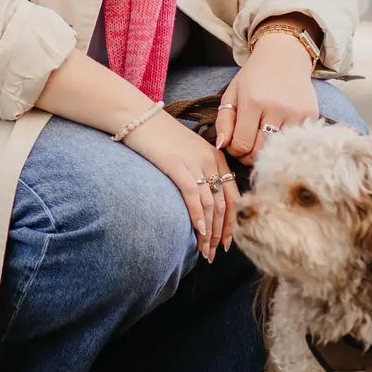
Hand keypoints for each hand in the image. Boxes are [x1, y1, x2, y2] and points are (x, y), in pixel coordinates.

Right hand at [125, 110, 237, 259]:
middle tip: (217, 253)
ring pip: (210, 204)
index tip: (228, 242)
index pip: (232, 195)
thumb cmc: (159, 137)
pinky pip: (193, 196)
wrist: (139, 118)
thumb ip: (198, 172)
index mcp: (216, 157)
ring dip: (210, 232)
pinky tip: (199, 232)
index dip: (232, 221)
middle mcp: (210, 160)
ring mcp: (195, 162)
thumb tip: (201, 202)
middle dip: (222, 233)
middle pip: (224, 203)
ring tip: (206, 251)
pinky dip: (198, 217)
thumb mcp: (187, 152)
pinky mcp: (177, 165)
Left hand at [216, 33, 320, 164]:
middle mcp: (276, 107)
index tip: (235, 144)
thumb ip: (223, 121)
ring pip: (279, 150)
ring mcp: (296, 112)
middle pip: (260, 152)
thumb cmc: (255, 76)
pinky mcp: (311, 114)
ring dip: (269, 150)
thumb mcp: (232, 93)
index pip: (241, 144)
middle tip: (248, 146)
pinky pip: (296, 142)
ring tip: (263, 139)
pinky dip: (286, 142)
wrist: (285, 55)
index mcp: (253, 101)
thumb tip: (221, 146)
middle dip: (250, 155)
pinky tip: (280, 131)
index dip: (235, 150)